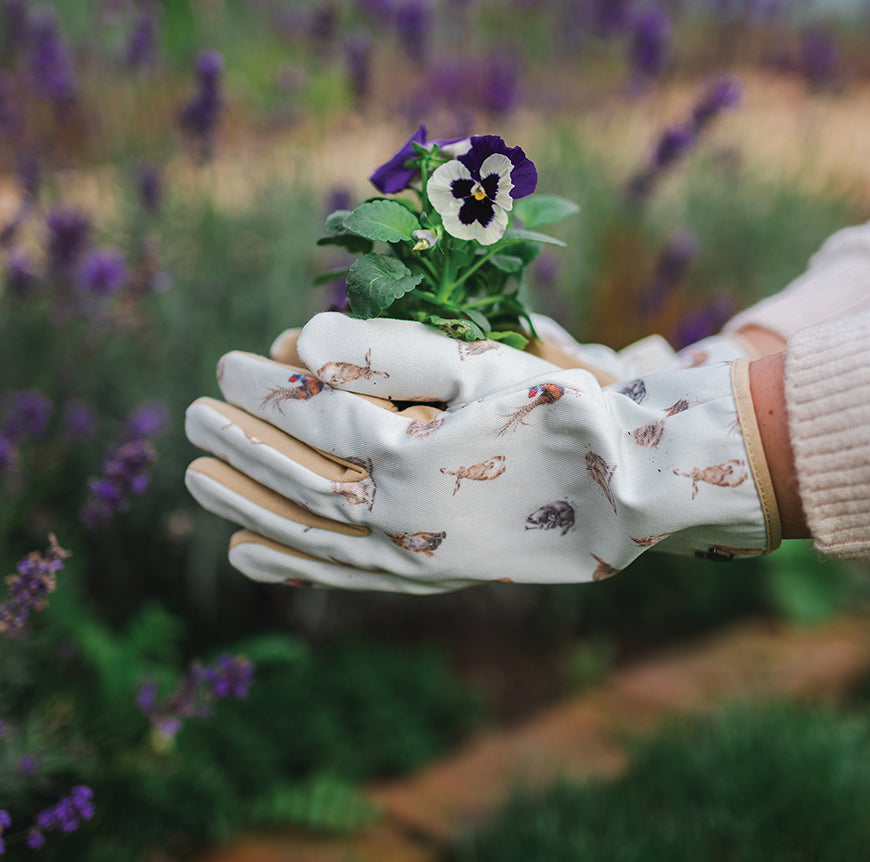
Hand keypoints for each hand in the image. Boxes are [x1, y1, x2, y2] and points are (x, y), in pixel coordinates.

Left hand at [184, 314, 780, 592]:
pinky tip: (249, 555)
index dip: (263, 390)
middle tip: (191, 417)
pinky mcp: (424, 579)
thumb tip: (299, 343)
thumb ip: (385, 349)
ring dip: (246, 504)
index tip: (227, 364)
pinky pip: (341, 576)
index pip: (312, 419)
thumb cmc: (556, 412)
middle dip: (238, 443)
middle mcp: (398, 516)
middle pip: (295, 478)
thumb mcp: (477, 362)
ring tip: (199, 481)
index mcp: (409, 456)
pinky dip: (290, 565)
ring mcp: (408, 557)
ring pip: (306, 532)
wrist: (624, 489)